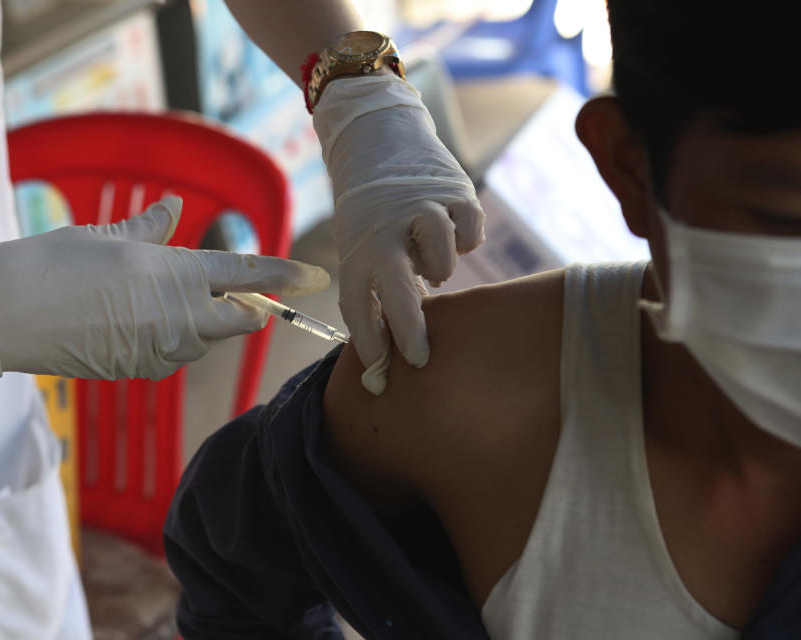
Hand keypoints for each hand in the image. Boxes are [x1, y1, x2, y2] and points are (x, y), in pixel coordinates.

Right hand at [0, 196, 329, 397]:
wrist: (3, 314)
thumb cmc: (54, 263)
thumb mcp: (107, 237)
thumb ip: (151, 227)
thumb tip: (175, 208)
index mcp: (178, 275)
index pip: (247, 276)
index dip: (283, 276)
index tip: (312, 277)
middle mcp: (180, 318)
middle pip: (238, 320)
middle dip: (245, 309)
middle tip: (237, 294)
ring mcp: (161, 350)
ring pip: (205, 340)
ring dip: (202, 324)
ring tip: (159, 301)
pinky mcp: (139, 372)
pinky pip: (173, 356)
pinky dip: (171, 341)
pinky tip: (137, 324)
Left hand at [313, 74, 484, 394]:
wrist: (378, 138)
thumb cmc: (370, 210)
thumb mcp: (359, 246)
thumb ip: (375, 290)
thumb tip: (389, 352)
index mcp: (358, 250)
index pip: (359, 307)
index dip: (370, 344)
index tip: (379, 376)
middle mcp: (387, 234)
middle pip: (398, 295)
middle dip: (409, 332)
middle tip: (420, 359)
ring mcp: (422, 212)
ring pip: (443, 263)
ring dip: (440, 268)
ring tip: (430, 258)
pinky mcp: (455, 194)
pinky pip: (470, 235)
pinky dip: (466, 239)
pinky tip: (452, 231)